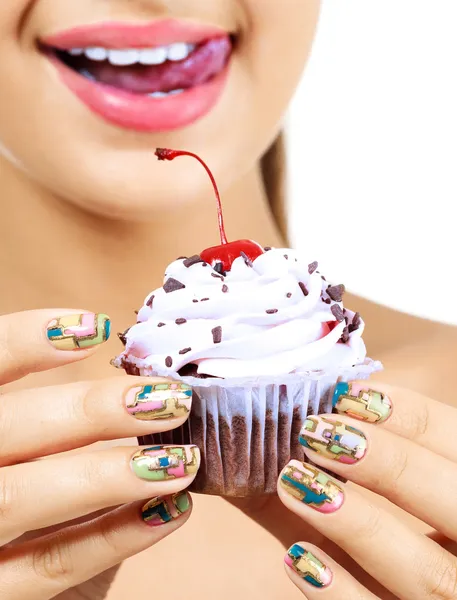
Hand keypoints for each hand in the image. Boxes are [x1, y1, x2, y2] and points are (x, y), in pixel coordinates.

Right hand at [0, 310, 199, 599]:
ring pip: (21, 498)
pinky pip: (50, 566)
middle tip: (170, 398)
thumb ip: (48, 422)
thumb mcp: (19, 442)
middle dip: (89, 410)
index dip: (24, 341)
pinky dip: (114, 537)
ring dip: (109, 475)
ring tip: (182, 460)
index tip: (97, 328)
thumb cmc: (19, 482)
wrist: (0, 561)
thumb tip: (139, 386)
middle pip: (5, 431)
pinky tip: (171, 510)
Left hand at [278, 380, 456, 598]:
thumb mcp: (419, 497)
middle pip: (456, 503)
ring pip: (427, 572)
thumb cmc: (417, 537)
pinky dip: (341, 594)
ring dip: (358, 523)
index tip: (344, 394)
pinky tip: (296, 557)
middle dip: (389, 463)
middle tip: (318, 432)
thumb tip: (320, 410)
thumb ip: (385, 462)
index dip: (411, 416)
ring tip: (293, 481)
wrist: (420, 592)